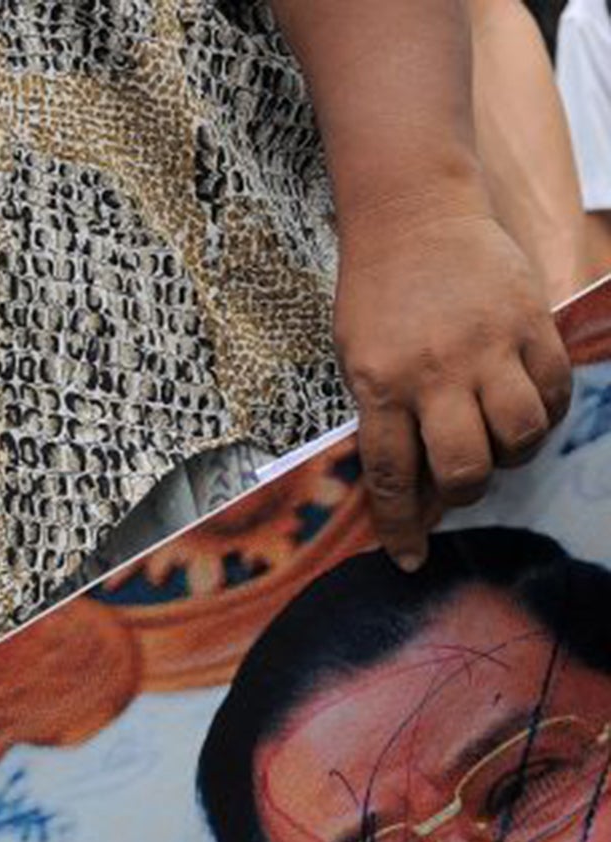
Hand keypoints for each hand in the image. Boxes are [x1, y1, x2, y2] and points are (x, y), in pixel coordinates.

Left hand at [334, 203, 569, 569]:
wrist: (412, 214)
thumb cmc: (375, 296)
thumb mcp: (356, 361)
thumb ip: (384, 419)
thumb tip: (414, 489)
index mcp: (379, 386)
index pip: (392, 477)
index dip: (402, 528)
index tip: (409, 559)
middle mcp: (434, 372)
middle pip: (465, 468)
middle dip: (464, 493)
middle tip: (459, 483)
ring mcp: (487, 347)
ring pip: (518, 436)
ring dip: (511, 456)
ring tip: (496, 442)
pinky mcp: (530, 322)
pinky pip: (554, 390)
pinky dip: (546, 413)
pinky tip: (528, 409)